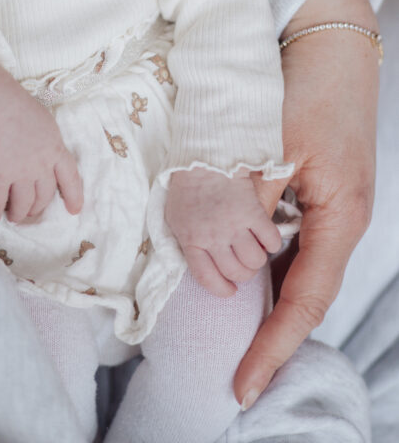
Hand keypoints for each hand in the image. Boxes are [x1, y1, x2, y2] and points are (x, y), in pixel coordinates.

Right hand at [0, 55, 82, 225]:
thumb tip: (32, 149)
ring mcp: (21, 172)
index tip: (74, 210)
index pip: (70, 176)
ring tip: (13, 216)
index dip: (74, 195)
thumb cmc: (13, 100)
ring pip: (23, 203)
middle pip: (45, 195)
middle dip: (38, 206)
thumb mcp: (40, 119)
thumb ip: (41, 138)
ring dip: (18, 213)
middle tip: (31, 211)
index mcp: (55, 146)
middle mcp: (42, 164)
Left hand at [165, 167, 281, 296]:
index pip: (207, 279)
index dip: (222, 289)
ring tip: (253, 246)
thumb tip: (199, 263)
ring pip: (255, 261)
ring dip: (257, 257)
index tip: (230, 290)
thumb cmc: (187, 185)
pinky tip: (266, 234)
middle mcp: (212, 237)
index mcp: (190, 240)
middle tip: (243, 262)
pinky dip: (272, 242)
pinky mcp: (252, 211)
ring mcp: (233, 225)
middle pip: (236, 273)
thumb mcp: (174, 216)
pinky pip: (270, 241)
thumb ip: (186, 241)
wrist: (202, 155)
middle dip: (243, 273)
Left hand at [234, 0, 379, 407]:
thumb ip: (246, 196)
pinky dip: (256, 251)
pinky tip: (228, 256)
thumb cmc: (310, 88)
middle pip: (300, 290)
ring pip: (289, 263)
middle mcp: (336, 220)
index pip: (305, 301)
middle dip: (264, 327)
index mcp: (339, 218)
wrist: (329, 40)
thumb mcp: (275, 143)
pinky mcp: (309, 186)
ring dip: (257, 287)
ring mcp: (324, 204)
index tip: (243, 386)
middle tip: (228, 364)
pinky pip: (283, 235)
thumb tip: (218, 245)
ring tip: (220, 316)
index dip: (273, 346)